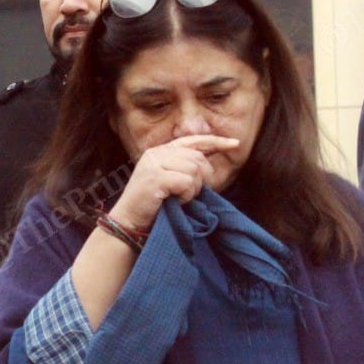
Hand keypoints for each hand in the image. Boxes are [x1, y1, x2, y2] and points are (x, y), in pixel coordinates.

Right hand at [108, 135, 236, 230]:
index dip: (215, 141)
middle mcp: (156, 153)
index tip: (235, 144)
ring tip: (181, 199)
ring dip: (194, 189)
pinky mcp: (156, 177)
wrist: (129, 223)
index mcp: (160, 151)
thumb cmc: (152, 206)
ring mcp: (154, 164)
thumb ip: (183, 168)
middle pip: (197, 157)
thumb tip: (208, 165)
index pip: (192, 140)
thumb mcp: (168, 181)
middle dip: (203, 177)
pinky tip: (177, 202)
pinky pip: (186, 181)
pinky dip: (187, 195)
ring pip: (194, 169)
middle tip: (193, 194)